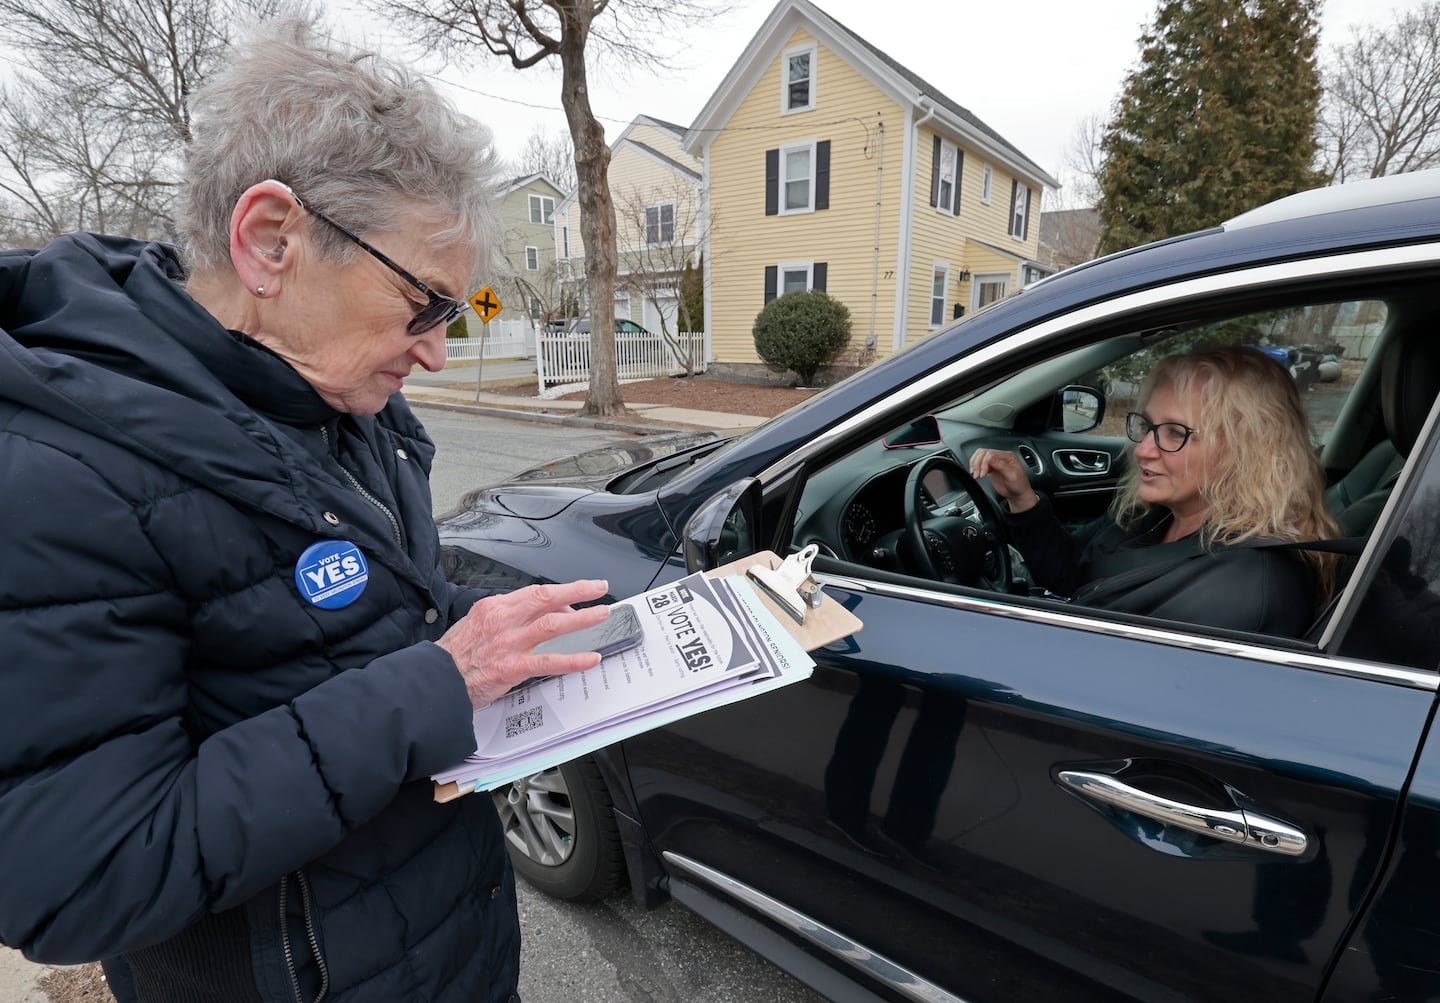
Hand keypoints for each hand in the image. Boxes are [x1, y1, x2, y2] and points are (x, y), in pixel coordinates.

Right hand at [438, 579, 611, 709]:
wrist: (435, 679)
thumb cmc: (454, 655)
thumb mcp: (475, 623)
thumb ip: (503, 617)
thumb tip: (530, 615)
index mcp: (494, 608)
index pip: (534, 593)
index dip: (560, 592)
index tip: (577, 592)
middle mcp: (503, 621)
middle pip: (547, 598)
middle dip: (578, 590)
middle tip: (599, 588)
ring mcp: (509, 643)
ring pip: (553, 624)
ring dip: (582, 619)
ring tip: (602, 615)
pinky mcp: (512, 667)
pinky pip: (549, 661)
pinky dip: (573, 660)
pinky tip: (590, 658)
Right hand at [968, 448, 1036, 512]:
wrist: (1018, 494)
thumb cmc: (1019, 485)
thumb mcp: (1012, 475)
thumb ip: (1001, 465)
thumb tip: (989, 458)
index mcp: (1008, 456)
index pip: (990, 453)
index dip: (984, 462)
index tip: (983, 473)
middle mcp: (1001, 457)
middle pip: (983, 453)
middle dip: (977, 463)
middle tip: (977, 474)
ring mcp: (995, 462)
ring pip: (980, 456)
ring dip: (975, 464)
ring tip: (975, 474)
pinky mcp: (991, 468)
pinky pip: (980, 463)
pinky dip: (975, 467)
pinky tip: (976, 474)